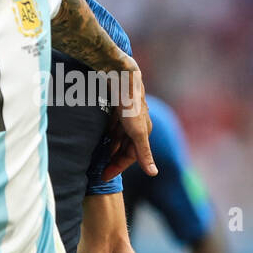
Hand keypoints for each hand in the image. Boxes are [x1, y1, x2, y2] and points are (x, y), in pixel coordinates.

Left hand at [101, 58, 155, 180]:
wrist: (121, 76)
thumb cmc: (130, 105)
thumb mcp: (136, 132)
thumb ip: (144, 153)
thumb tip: (154, 174)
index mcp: (143, 132)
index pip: (130, 156)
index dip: (117, 167)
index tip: (103, 177)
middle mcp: (137, 126)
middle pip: (124, 148)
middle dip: (113, 159)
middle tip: (98, 169)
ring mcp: (128, 117)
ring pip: (118, 137)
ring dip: (109, 147)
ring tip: (97, 157)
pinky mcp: (119, 108)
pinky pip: (113, 126)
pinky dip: (107, 134)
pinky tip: (100, 137)